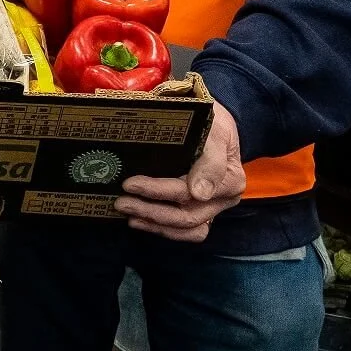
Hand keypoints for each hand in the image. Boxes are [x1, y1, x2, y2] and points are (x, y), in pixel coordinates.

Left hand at [114, 102, 245, 241]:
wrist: (214, 120)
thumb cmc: (212, 122)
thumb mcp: (215, 130)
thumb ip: (211, 160)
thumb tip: (200, 194)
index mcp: (229, 179)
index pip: (188, 192)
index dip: (157, 191)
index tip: (130, 184)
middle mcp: (222, 198)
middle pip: (186, 216)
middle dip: (151, 211)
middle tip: (121, 202)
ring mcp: (212, 207)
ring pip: (186, 228)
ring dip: (155, 223)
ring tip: (127, 213)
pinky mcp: (200, 209)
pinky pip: (185, 230)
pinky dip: (163, 228)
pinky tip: (140, 221)